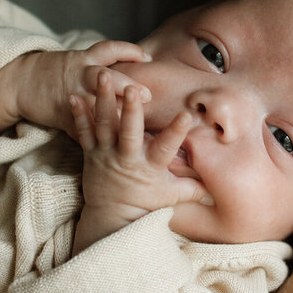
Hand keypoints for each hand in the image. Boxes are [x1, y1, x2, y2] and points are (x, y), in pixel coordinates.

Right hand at [17, 40, 151, 133]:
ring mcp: (71, 96)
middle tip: (146, 95)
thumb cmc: (57, 71)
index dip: (129, 52)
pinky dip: (94, 137)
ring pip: (93, 104)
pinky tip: (110, 147)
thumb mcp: (79, 60)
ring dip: (113, 115)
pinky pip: (80, 128)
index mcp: (85, 60)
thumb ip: (106, 64)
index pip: (109, 50)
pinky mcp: (63, 116)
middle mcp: (79, 76)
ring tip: (130, 125)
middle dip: (126, 85)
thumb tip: (144, 66)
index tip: (148, 58)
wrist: (22, 81)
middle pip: (104, 77)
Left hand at [70, 73, 211, 250]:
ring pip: (104, 124)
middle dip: (131, 109)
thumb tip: (218, 184)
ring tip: (102, 76)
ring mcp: (106, 155)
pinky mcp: (91, 153)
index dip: (176, 132)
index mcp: (150, 167)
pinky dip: (78, 114)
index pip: (167, 147)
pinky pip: (82, 132)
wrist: (111, 216)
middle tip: (132, 88)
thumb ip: (193, 187)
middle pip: (129, 132)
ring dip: (103, 99)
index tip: (185, 115)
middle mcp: (127, 159)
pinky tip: (73, 95)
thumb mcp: (171, 196)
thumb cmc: (145, 203)